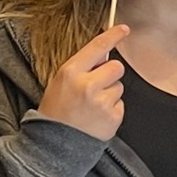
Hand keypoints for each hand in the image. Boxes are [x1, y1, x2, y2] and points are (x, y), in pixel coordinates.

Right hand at [36, 25, 129, 140]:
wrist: (52, 147)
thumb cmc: (55, 113)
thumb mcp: (59, 83)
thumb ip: (81, 67)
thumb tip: (103, 53)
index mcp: (71, 72)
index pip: (97, 46)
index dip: (113, 35)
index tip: (124, 29)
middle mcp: (88, 85)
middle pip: (117, 66)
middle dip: (111, 74)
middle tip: (97, 86)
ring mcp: (102, 102)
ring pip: (119, 87)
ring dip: (110, 94)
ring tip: (93, 107)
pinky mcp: (113, 117)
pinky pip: (120, 105)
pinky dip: (112, 110)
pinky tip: (97, 117)